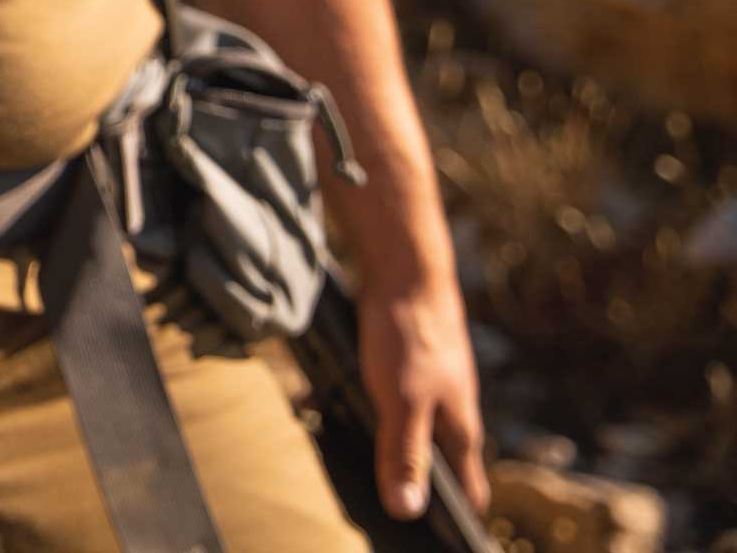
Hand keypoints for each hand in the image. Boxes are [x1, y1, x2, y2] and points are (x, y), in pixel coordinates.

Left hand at [356, 270, 489, 520]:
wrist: (405, 268)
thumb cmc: (410, 335)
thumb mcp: (401, 402)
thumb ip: (405, 455)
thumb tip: (406, 510)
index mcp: (459, 430)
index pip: (469, 491)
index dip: (455, 520)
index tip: (439, 542)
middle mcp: (451, 410)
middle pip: (439, 462)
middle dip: (415, 486)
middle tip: (386, 508)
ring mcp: (432, 384)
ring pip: (411, 428)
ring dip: (385, 447)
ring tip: (352, 462)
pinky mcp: (408, 362)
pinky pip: (387, 398)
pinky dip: (363, 410)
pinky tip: (325, 406)